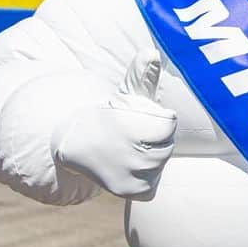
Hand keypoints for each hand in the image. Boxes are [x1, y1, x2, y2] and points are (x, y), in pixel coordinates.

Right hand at [54, 48, 176, 199]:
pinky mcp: (133, 194)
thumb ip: (141, 75)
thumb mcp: (126, 94)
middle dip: (154, 138)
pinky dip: (146, 179)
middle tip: (132, 135)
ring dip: (151, 157)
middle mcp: (135, 158)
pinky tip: (129, 167)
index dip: (157, 119)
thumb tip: (151, 53)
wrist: (78, 144)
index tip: (137, 120)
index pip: (169, 125)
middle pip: (167, 146)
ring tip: (129, 150)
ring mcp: (134, 178)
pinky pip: (154, 187)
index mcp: (132, 129)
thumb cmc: (111, 116)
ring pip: (161, 165)